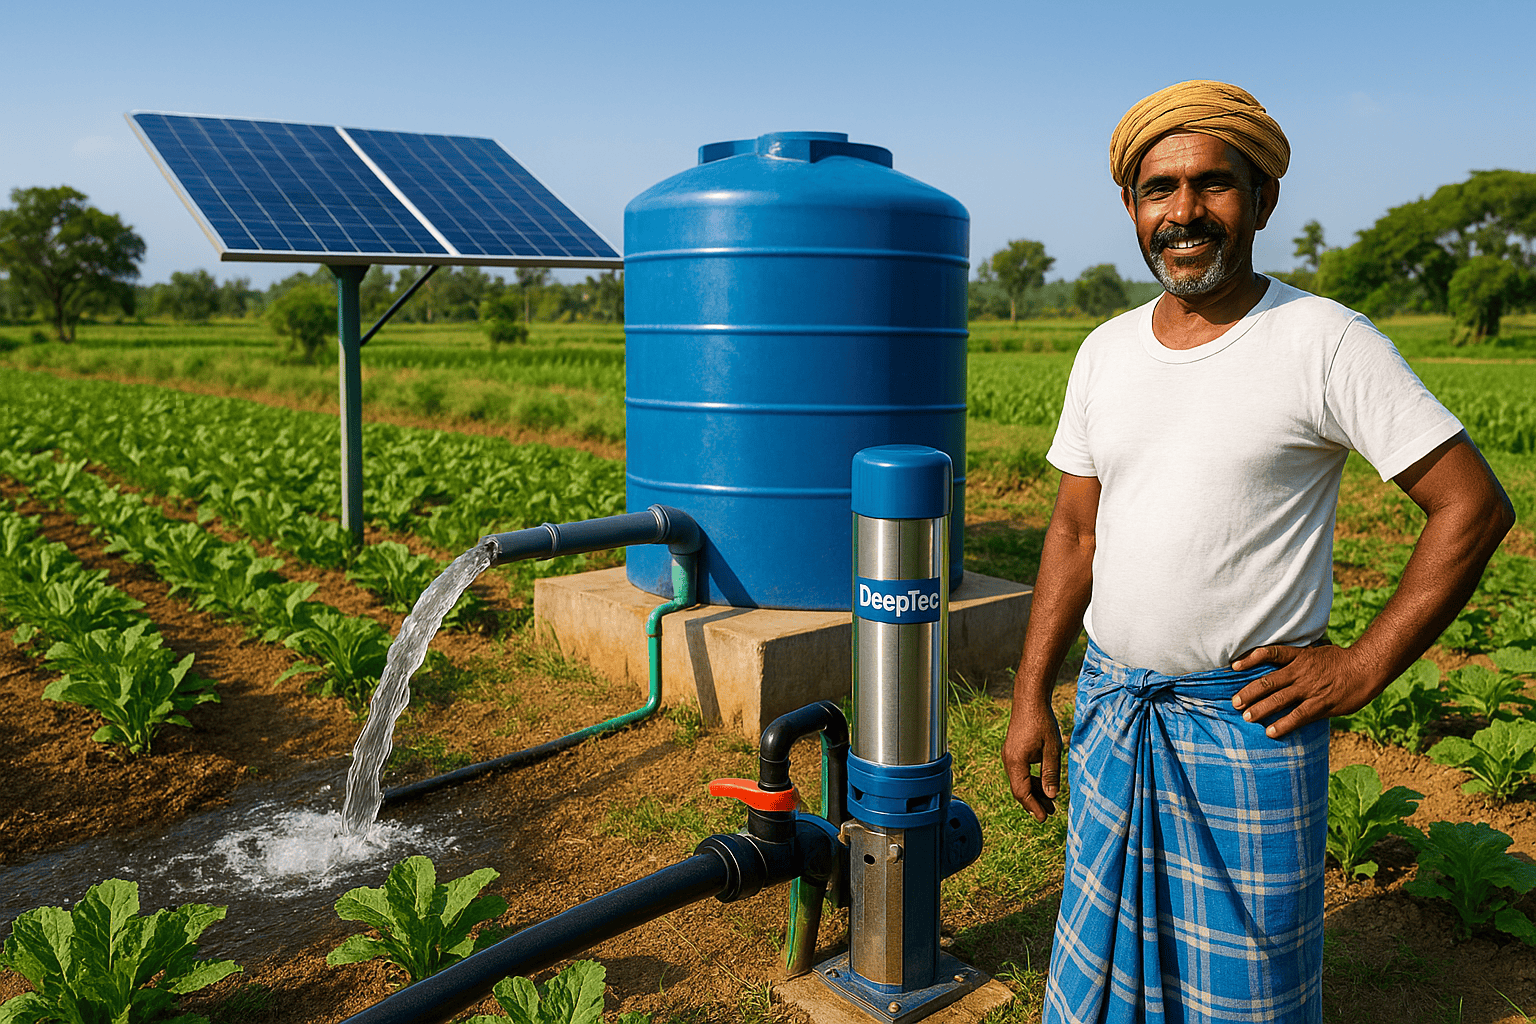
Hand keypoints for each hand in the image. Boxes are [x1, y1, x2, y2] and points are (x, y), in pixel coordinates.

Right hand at [1002, 703, 1061, 821]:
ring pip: (1020, 781)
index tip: (1044, 818)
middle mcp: (1009, 760)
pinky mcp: (1013, 751)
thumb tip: (1051, 796)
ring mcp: (1009, 756)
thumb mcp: (1051, 749)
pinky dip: (1031, 780)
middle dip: (1034, 802)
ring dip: (1035, 792)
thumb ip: (1051, 773)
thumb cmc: (1042, 722)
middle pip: (1019, 789)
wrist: (1029, 700)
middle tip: (1051, 813)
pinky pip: (1020, 772)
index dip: (1033, 806)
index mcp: (1016, 762)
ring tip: (1051, 802)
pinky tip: (1044, 784)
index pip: (1022, 792)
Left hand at [1230, 644, 1383, 738]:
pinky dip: (1283, 724)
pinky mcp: (1320, 704)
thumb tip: (1285, 663)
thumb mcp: (1318, 653)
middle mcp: (1300, 672)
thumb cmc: (1343, 661)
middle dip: (1249, 692)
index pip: (1271, 654)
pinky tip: (1270, 732)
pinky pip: (1298, 716)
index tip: (1234, 666)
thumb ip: (1300, 659)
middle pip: (1268, 681)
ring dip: (1260, 709)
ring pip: (1279, 699)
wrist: (1366, 668)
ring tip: (1246, 717)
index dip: (1250, 659)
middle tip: (1235, 702)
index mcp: (1300, 657)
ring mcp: (1309, 688)